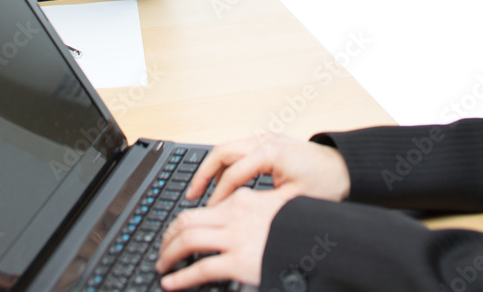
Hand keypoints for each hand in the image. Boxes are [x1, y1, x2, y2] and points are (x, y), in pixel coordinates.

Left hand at [156, 188, 292, 288]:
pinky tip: (171, 283)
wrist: (319, 237)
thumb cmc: (297, 226)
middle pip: (187, 221)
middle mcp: (234, 215)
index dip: (181, 223)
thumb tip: (229, 223)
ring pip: (188, 240)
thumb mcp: (271, 210)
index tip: (174, 234)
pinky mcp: (238, 261)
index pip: (200, 209)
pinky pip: (200, 268)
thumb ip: (249, 213)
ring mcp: (235, 237)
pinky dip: (181, 277)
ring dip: (169, 254)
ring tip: (162, 265)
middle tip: (162, 250)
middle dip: (168, 237)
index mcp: (241, 200)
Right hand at [186, 134, 350, 207]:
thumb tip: (238, 219)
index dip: (219, 196)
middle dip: (203, 174)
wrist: (346, 167)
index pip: (233, 174)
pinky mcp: (268, 142)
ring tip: (199, 190)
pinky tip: (220, 183)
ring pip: (228, 148)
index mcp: (271, 152)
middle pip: (222, 152)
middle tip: (191, 195)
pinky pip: (238, 150)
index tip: (210, 214)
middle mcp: (265, 140)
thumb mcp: (295, 201)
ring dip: (212, 168)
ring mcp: (265, 138)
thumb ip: (264, 207)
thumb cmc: (327, 184)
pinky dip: (225, 165)